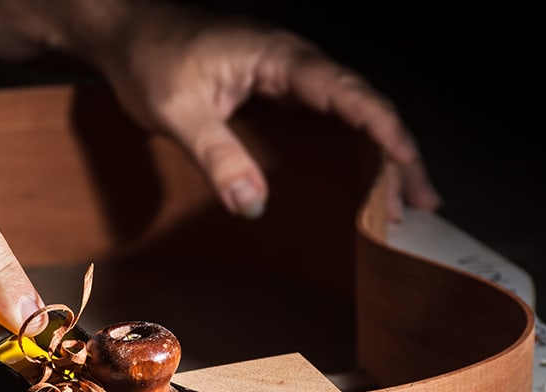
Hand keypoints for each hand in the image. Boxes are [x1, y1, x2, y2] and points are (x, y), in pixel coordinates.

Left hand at [92, 5, 440, 219]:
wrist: (127, 32)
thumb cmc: (149, 57)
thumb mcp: (176, 109)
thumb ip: (215, 154)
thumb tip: (253, 204)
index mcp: (277, 56)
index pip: (344, 89)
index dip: (380, 124)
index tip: (406, 158)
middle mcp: (293, 62)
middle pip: (363, 104)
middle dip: (397, 153)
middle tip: (418, 202)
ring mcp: (289, 77)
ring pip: (353, 114)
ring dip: (383, 156)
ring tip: (409, 202)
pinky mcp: (280, 93)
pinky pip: (331, 121)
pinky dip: (355, 149)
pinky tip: (368, 178)